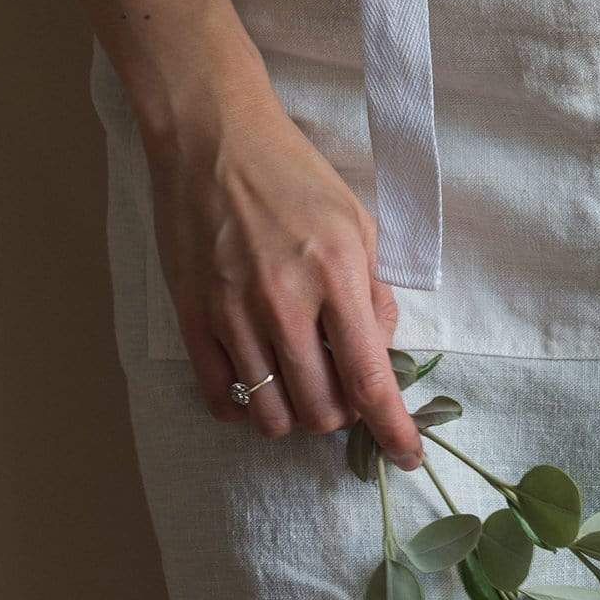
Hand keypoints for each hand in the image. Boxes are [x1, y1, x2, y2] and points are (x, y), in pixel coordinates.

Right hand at [142, 90, 423, 469]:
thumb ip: (376, 293)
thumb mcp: (360, 224)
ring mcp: (233, 315)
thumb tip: (381, 353)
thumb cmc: (296, 177)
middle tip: (345, 391)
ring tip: (303, 388)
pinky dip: (246, 408)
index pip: (370, 377)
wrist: (214, 142)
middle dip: (342, 416)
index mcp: (337, 276)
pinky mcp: (192, 317)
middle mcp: (285, 304)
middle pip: (322, 408)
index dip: (392, 428)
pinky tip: (258, 388)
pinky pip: (220, 395)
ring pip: (272, 413)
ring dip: (296, 416)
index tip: (407, 457)